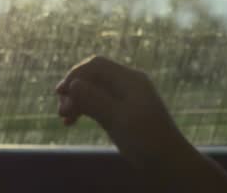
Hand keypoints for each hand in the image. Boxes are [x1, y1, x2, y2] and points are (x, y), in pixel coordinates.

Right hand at [55, 56, 192, 180]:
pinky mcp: (122, 112)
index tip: (59, 93)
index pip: (96, 65)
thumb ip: (95, 100)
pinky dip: (85, 109)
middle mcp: (128, 84)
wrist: (168, 161)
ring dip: (77, 101)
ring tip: (65, 119)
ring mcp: (126, 98)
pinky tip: (73, 121)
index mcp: (130, 79)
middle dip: (75, 90)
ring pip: (94, 91)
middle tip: (62, 112)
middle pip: (93, 77)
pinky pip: (98, 103)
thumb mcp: (118, 118)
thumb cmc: (146, 138)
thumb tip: (73, 83)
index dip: (75, 75)